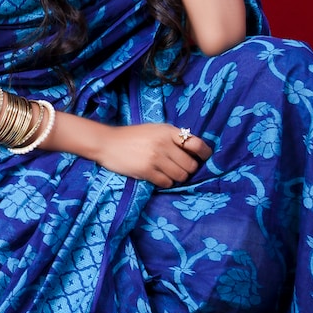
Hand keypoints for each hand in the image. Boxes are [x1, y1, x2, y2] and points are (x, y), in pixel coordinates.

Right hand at [92, 122, 211, 186]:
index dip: (205, 153)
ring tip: (167, 173)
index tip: (204, 158)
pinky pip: (167, 183)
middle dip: (188, 170)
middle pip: (190, 165)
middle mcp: (163, 143)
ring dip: (177, 177)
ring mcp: (155, 158)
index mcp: (167, 131)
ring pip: (180, 176)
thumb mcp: (154, 130)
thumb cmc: (133, 136)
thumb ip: (172, 137)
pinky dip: (165, 182)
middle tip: (179, 168)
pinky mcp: (146, 171)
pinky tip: (157, 176)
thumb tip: (194, 149)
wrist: (107, 143)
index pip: (196, 143)